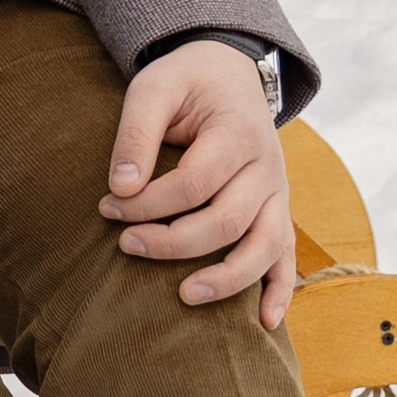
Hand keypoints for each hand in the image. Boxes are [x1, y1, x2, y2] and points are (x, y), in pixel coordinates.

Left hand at [99, 44, 296, 331]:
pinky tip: (265, 323)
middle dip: (172, 242)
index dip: (148, 203)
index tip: (108, 206)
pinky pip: (288, 256)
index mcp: (238, 132)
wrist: (229, 72)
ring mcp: (278, 193)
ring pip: (266, 246)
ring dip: (228, 278)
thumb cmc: (184, 82)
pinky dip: (280, 290)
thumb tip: (120, 188)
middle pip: (227, 220)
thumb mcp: (154, 87)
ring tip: (184, 296)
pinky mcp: (278, 211)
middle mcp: (267, 166)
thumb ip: (136, 133)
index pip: (194, 184)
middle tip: (125, 245)